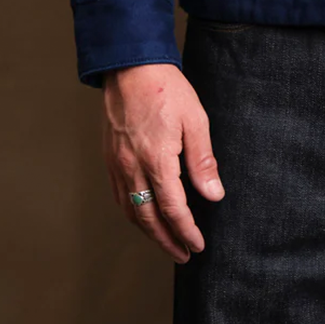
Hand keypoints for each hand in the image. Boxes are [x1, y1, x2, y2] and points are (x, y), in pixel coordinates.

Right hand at [101, 63, 224, 262]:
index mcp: (156, 160)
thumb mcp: (195, 120)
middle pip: (149, 218)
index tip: (198, 244)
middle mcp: (132, 168)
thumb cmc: (166, 90)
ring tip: (166, 242)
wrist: (130, 68)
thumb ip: (202, 161)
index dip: (186, 231)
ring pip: (131, 211)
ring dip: (149, 232)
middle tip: (183, 255)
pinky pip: (120, 196)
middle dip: (167, 241)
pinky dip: (133, 214)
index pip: (173, 209)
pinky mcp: (110, 158)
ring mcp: (118, 164)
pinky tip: (143, 216)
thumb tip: (213, 194)